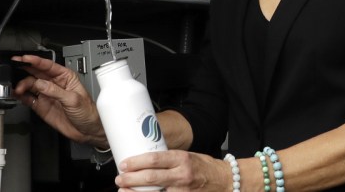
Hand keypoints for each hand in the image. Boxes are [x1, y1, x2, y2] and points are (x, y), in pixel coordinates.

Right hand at [12, 54, 107, 147]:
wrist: (87, 130)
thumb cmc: (87, 112)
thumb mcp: (73, 99)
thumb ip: (55, 91)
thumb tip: (40, 84)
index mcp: (66, 77)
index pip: (48, 66)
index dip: (36, 61)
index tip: (25, 58)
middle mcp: (55, 84)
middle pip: (37, 73)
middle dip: (25, 69)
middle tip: (15, 67)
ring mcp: (47, 94)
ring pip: (31, 85)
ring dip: (22, 84)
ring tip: (18, 88)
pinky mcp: (42, 106)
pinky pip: (29, 98)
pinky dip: (21, 96)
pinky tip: (17, 94)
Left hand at [115, 150, 230, 191]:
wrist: (225, 181)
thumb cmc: (205, 168)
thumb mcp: (189, 156)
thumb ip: (170, 160)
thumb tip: (147, 161)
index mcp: (182, 159)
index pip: (155, 159)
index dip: (137, 162)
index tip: (124, 164)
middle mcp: (182, 175)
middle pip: (151, 177)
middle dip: (131, 179)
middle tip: (119, 179)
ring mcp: (182, 191)